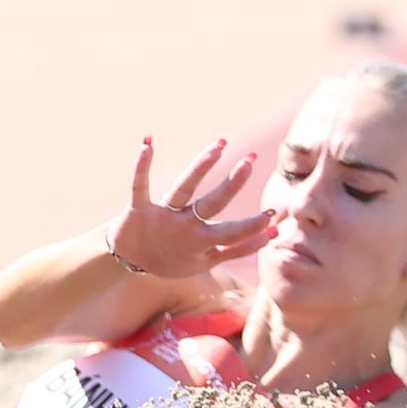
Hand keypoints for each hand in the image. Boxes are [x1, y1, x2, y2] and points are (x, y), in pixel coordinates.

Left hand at [106, 137, 276, 279]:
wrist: (132, 263)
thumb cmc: (177, 259)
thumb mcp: (208, 259)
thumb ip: (239, 247)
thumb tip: (273, 232)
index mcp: (201, 241)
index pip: (230, 233)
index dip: (249, 227)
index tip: (271, 214)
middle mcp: (184, 227)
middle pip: (210, 204)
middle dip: (230, 185)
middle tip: (249, 162)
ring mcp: (162, 216)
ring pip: (183, 189)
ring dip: (200, 167)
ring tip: (217, 147)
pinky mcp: (138, 210)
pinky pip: (140, 185)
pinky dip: (142, 166)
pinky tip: (147, 144)